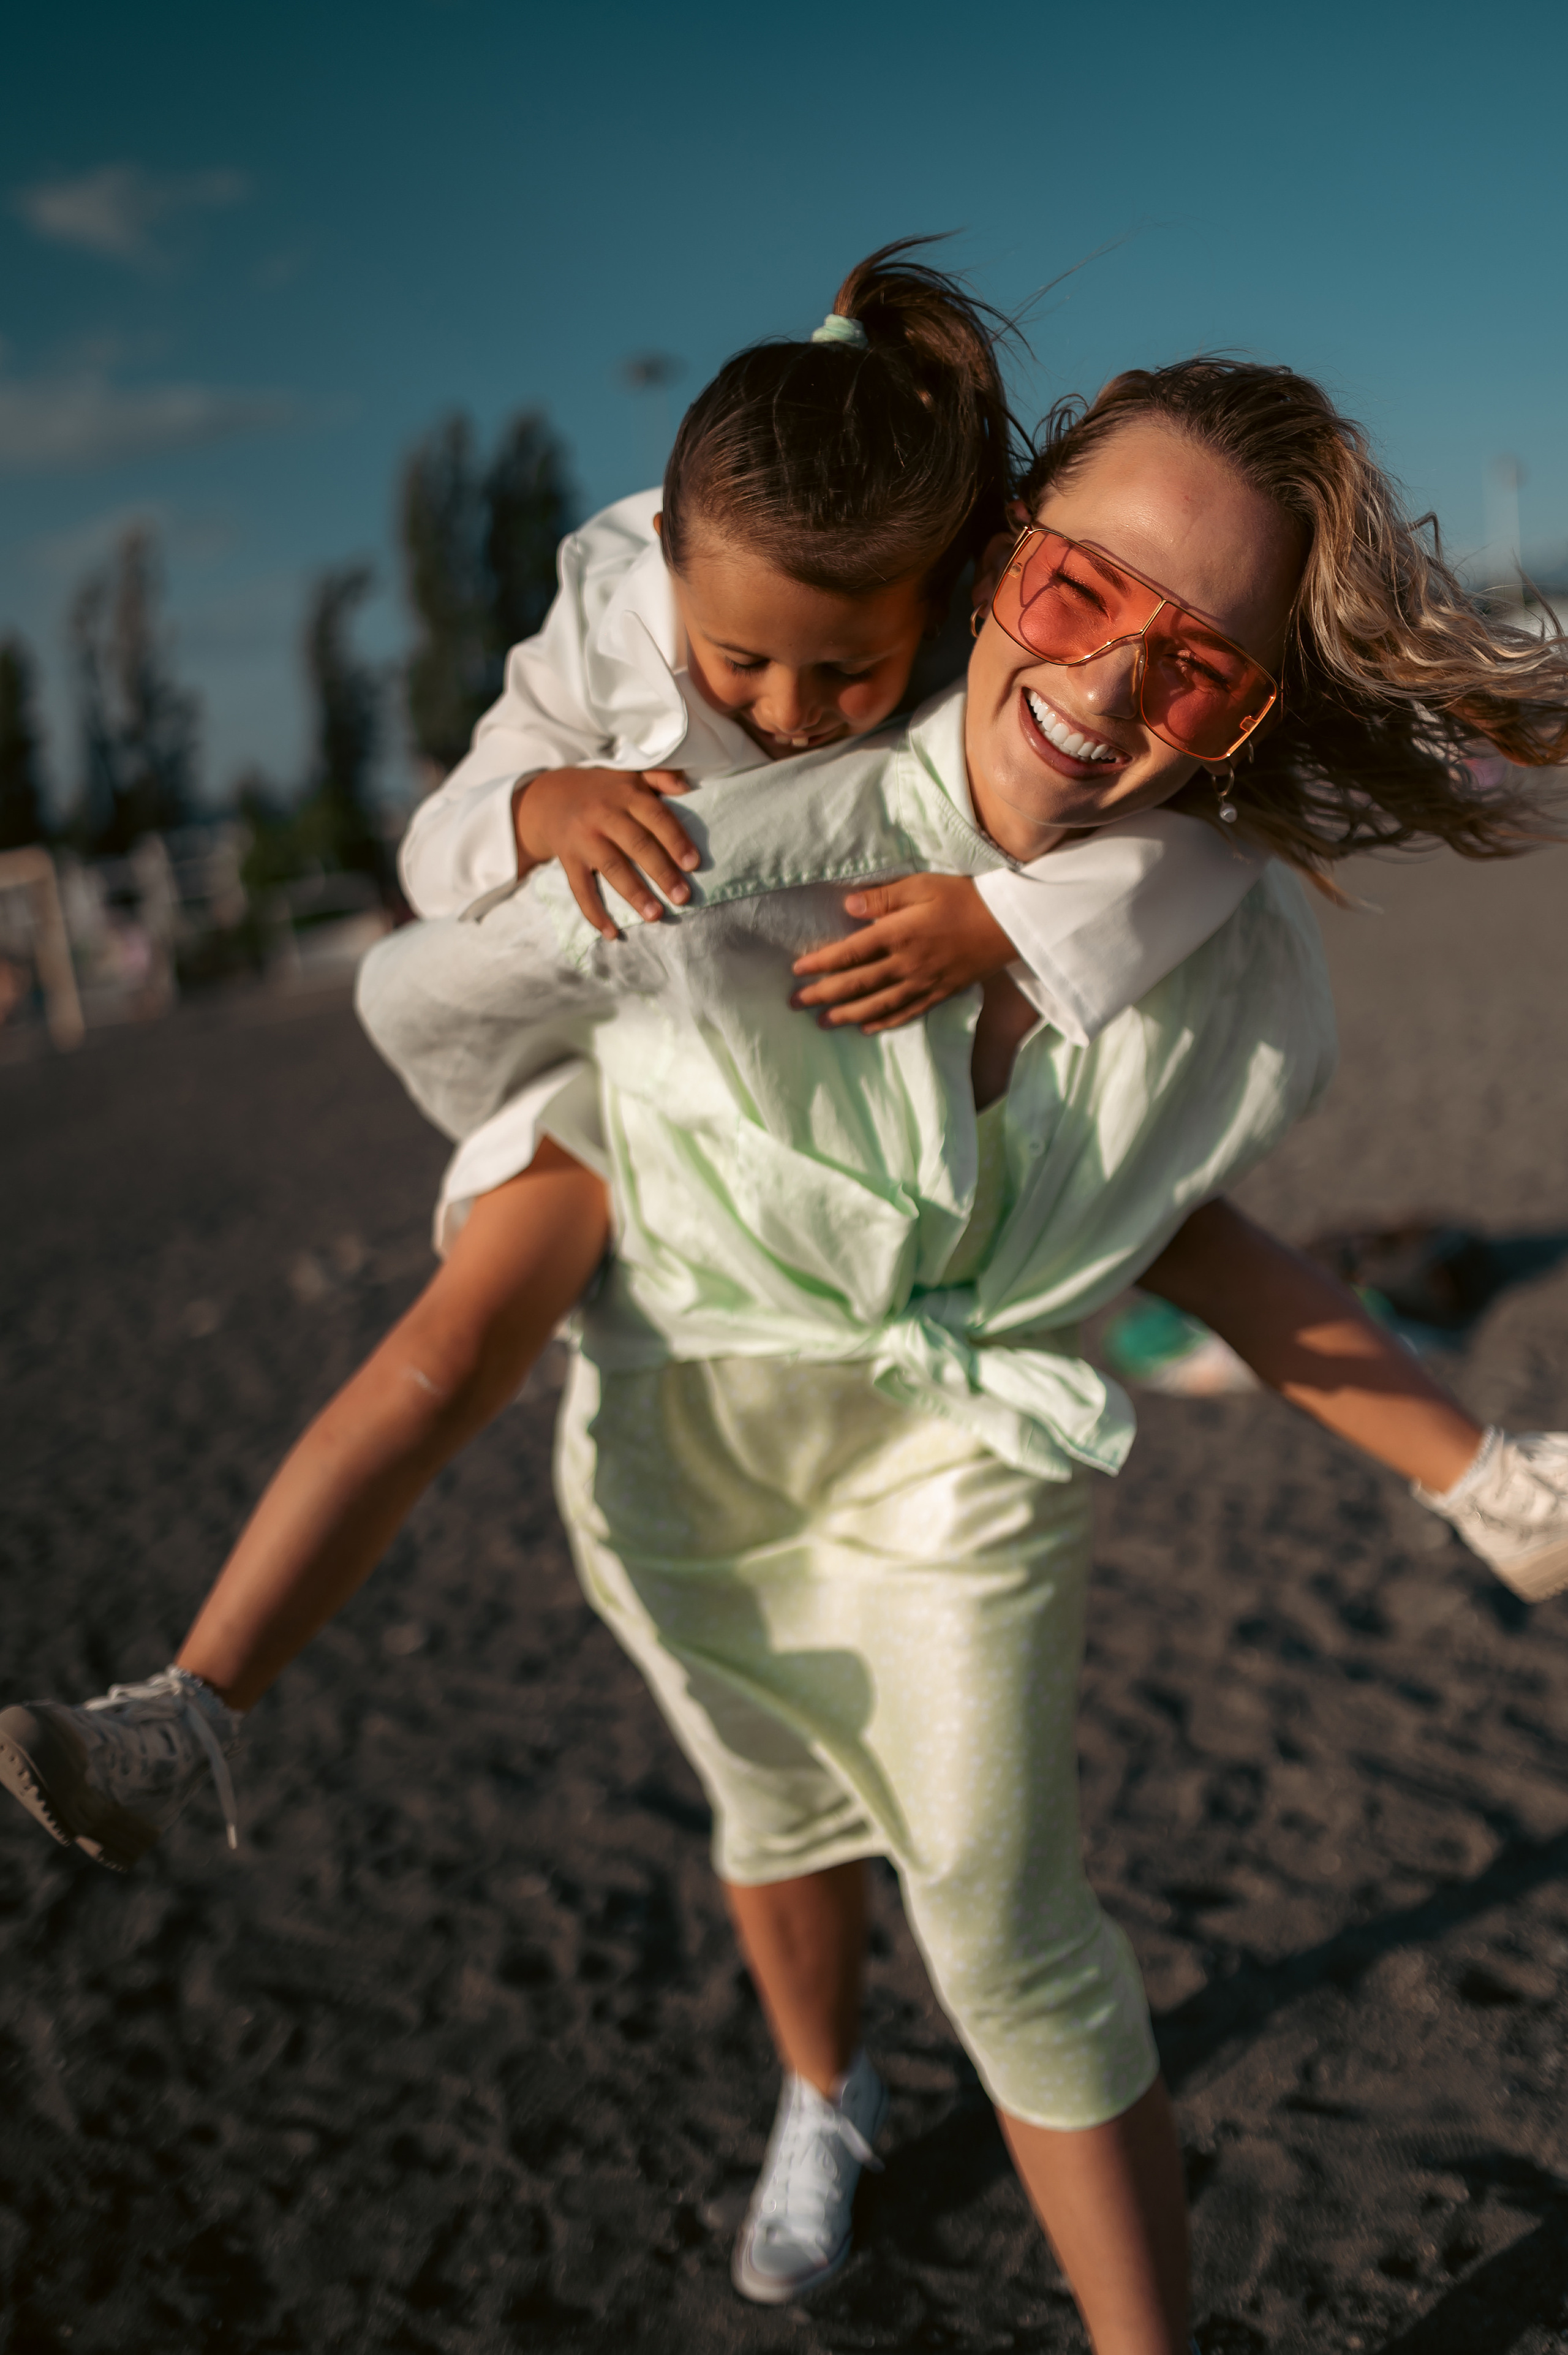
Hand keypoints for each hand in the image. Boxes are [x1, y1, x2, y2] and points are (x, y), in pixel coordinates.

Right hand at [513, 767, 696, 937]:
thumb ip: (661, 777)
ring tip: (656, 916)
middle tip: (683, 897)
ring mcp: (584, 839)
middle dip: (662, 872)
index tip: (694, 864)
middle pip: (637, 845)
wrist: (548, 797)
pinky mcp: (568, 860)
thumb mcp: (630, 774)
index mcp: (625, 794)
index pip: (656, 817)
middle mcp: (604, 815)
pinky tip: (612, 933)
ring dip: (634, 894)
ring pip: (611, 868)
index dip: (676, 840)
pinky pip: (580, 889)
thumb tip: (688, 786)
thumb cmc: (603, 790)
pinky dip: (594, 913)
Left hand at [790, 873, 1016, 1032]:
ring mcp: (924, 983)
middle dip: (823, 995)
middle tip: (795, 1003)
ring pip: (877, 1005)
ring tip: (822, 1023)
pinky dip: (884, 1023)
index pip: (850, 953)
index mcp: (899, 935)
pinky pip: (907, 1013)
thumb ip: (884, 898)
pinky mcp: (940, 992)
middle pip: (857, 984)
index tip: (797, 971)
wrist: (1010, 922)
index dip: (821, 964)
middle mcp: (907, 964)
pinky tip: (866, 1028)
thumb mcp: (923, 885)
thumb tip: (847, 907)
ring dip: (846, 1015)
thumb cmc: (965, 896)